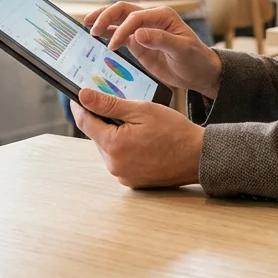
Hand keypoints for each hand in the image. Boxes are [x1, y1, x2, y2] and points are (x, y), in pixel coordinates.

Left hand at [71, 88, 202, 187]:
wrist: (198, 157)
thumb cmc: (174, 131)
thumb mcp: (141, 110)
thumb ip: (109, 104)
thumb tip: (83, 96)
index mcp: (113, 145)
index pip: (85, 122)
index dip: (80, 106)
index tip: (79, 96)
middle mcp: (113, 164)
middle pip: (97, 136)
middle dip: (103, 120)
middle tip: (119, 107)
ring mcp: (122, 175)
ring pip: (108, 148)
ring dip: (114, 134)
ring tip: (136, 125)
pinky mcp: (131, 181)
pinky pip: (119, 160)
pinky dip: (124, 148)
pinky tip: (141, 140)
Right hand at [85, 3, 220, 98]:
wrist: (200, 72)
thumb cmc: (196, 59)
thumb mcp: (182, 50)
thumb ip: (161, 40)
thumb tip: (138, 34)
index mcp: (163, 16)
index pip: (135, 17)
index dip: (122, 29)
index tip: (113, 45)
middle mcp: (151, 19)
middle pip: (122, 11)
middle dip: (105, 17)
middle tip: (91, 28)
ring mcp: (143, 30)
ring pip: (118, 20)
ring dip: (103, 21)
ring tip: (87, 27)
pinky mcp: (138, 43)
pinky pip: (120, 35)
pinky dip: (107, 34)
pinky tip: (95, 38)